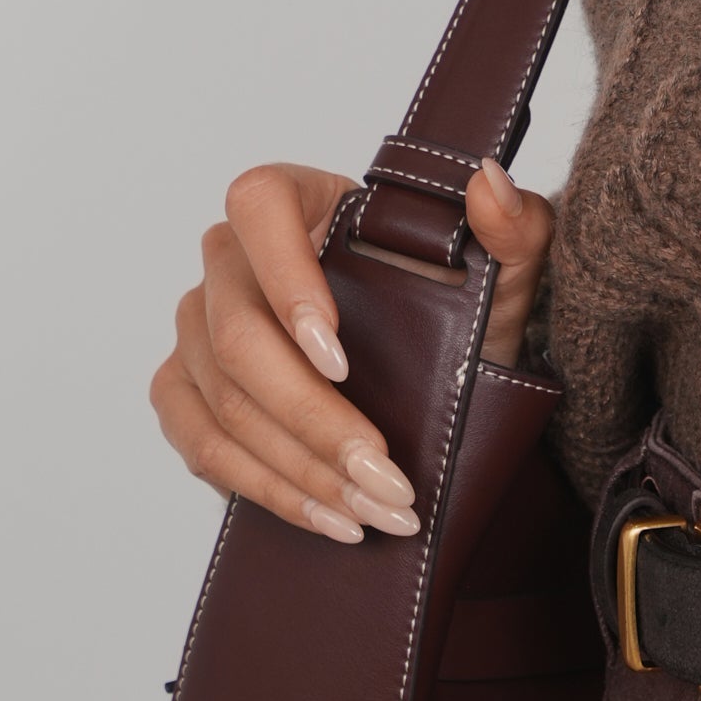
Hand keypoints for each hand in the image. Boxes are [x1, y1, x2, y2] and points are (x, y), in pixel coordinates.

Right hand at [148, 155, 556, 543]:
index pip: (260, 205)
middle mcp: (231, 257)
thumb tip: (487, 184)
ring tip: (372, 509)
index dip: (286, 278)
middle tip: (384, 474)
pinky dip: (265, 489)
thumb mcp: (506, 268)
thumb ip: (515, 224)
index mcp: (300, 201)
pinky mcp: (185, 389)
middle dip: (315, 420)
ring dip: (299, 470)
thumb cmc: (462, 300)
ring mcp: (198, 326)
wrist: (442, 365)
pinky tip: (325, 515)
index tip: (340, 357)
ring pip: (224, 404)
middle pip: (239, 335)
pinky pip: (202, 444)